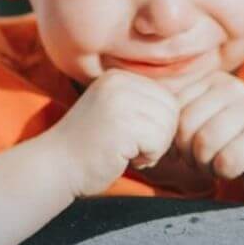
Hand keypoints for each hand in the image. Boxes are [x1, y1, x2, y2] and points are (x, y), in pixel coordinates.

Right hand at [46, 70, 179, 197]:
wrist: (54, 167)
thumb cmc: (89, 147)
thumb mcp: (116, 112)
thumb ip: (143, 105)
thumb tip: (189, 108)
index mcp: (118, 77)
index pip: (166, 97)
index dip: (158, 124)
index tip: (134, 137)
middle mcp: (119, 83)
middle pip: (171, 109)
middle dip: (160, 136)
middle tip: (133, 148)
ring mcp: (119, 102)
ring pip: (167, 126)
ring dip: (154, 148)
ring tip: (127, 152)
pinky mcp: (121, 125)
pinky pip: (158, 142)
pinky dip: (148, 157)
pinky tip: (124, 158)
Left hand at [172, 74, 243, 198]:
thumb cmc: (235, 144)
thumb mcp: (207, 121)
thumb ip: (178, 118)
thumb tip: (144, 129)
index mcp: (214, 81)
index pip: (173, 110)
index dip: (175, 138)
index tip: (191, 149)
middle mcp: (234, 90)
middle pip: (186, 128)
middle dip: (189, 154)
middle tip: (205, 161)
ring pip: (204, 144)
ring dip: (206, 165)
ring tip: (219, 164)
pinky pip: (227, 161)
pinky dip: (225, 173)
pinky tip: (236, 169)